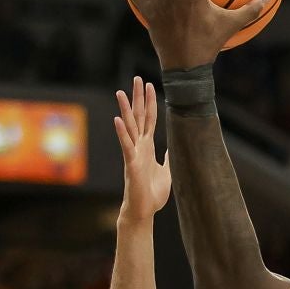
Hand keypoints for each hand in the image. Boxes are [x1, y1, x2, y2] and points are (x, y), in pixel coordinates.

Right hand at [113, 78, 170, 219]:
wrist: (144, 210)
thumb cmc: (152, 193)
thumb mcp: (167, 171)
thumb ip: (168, 157)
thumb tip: (172, 147)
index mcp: (147, 146)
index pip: (149, 119)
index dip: (150, 102)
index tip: (150, 85)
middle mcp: (139, 146)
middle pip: (138, 117)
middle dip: (138, 98)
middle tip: (136, 78)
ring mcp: (134, 153)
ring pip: (129, 127)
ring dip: (126, 109)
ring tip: (121, 92)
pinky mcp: (131, 164)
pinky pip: (126, 145)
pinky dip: (122, 133)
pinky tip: (117, 119)